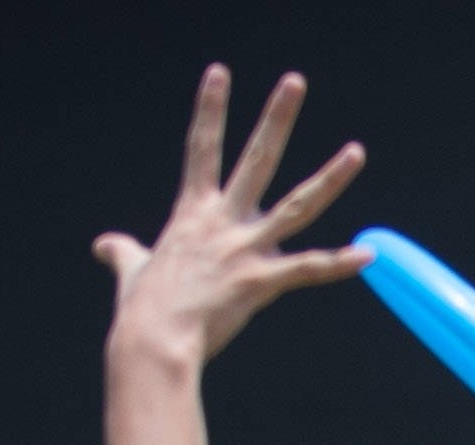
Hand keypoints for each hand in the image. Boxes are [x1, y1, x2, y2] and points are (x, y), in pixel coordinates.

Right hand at [96, 66, 368, 372]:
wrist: (153, 342)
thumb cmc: (142, 311)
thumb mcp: (131, 271)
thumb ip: (123, 252)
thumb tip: (104, 246)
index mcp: (192, 213)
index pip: (202, 148)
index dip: (211, 109)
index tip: (220, 73)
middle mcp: (222, 221)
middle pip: (257, 159)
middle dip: (276, 118)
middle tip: (295, 81)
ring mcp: (245, 249)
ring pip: (298, 205)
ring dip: (331, 178)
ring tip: (356, 151)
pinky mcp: (261, 281)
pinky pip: (310, 269)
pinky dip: (340, 263)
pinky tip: (370, 254)